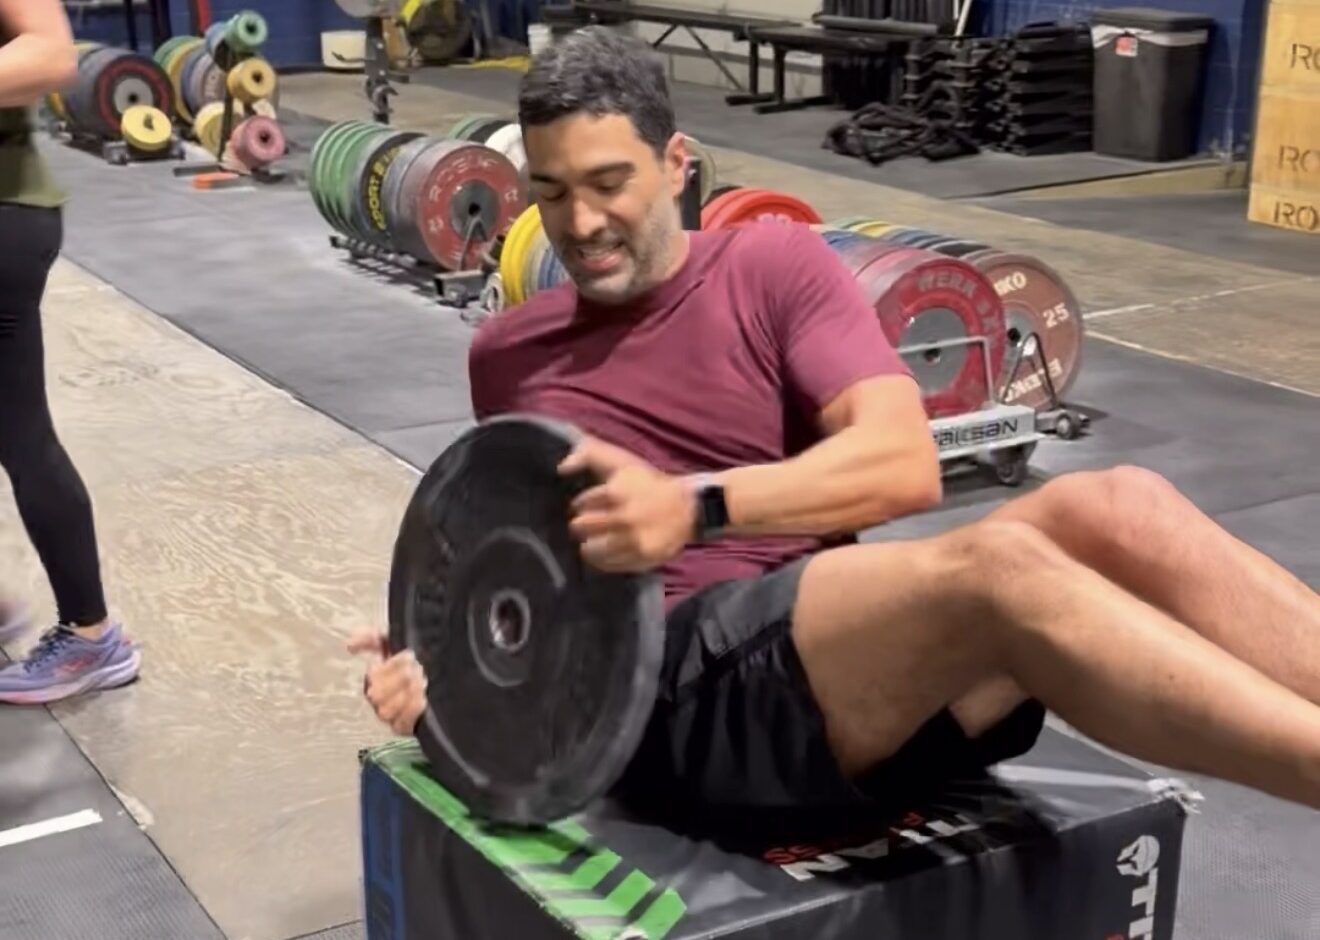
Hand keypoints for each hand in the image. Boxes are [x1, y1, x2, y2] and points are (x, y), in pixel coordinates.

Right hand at [347, 628, 427, 736]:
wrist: (438, 678)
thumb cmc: (412, 663)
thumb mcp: (393, 644)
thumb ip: (372, 638)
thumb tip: (350, 644)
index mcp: (373, 677)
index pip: (374, 674)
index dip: (394, 664)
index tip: (410, 656)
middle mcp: (377, 698)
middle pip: (377, 694)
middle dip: (401, 679)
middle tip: (418, 670)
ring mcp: (388, 715)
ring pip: (386, 711)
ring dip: (407, 694)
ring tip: (422, 683)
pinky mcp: (401, 727)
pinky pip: (401, 724)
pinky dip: (412, 711)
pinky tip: (423, 699)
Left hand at [559, 436, 695, 572]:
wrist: (687, 508)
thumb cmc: (649, 483)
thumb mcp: (622, 461)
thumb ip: (589, 454)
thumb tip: (561, 468)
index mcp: (616, 493)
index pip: (579, 504)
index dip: (582, 503)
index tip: (589, 503)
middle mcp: (623, 520)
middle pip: (580, 528)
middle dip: (582, 524)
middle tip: (590, 522)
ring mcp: (632, 543)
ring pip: (590, 550)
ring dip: (590, 544)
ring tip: (597, 538)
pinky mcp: (640, 560)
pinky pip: (608, 566)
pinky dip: (604, 559)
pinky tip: (610, 549)